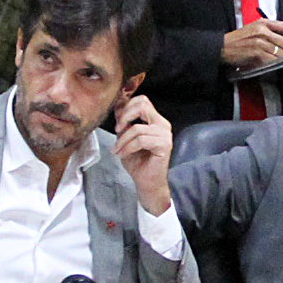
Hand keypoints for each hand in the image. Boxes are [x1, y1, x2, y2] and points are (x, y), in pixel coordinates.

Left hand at [110, 93, 174, 211]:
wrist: (147, 182)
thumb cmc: (137, 161)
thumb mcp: (126, 137)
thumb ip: (124, 122)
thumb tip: (117, 106)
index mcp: (155, 120)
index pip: (141, 100)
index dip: (126, 107)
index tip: (117, 123)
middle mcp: (162, 124)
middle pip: (142, 105)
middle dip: (124, 117)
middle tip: (117, 130)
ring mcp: (165, 134)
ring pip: (137, 128)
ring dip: (122, 140)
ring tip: (117, 150)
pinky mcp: (164, 145)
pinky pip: (141, 141)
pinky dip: (128, 148)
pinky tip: (122, 154)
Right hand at [220, 19, 282, 70]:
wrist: (222, 47)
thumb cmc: (237, 40)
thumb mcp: (252, 29)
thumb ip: (267, 31)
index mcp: (262, 23)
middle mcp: (262, 31)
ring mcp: (260, 42)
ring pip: (281, 53)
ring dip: (280, 59)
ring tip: (275, 61)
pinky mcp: (257, 53)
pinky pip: (272, 60)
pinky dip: (273, 64)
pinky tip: (269, 64)